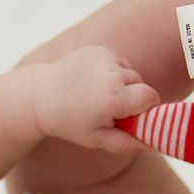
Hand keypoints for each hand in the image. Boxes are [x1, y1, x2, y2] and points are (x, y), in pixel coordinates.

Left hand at [32, 45, 159, 152]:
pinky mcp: (100, 49)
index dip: (147, 108)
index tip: (136, 116)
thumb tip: (151, 144)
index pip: (150, 97)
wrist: (42, 96)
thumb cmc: (70, 122)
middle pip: (142, 84)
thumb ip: (125, 144)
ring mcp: (105, 58)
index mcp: (114, 98)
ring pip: (131, 72)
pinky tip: (96, 82)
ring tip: (101, 96)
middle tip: (112, 110)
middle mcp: (112, 74)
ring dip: (124, 84)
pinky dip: (114, 72)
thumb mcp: (96, 139)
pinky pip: (120, 61)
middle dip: (134, 97)